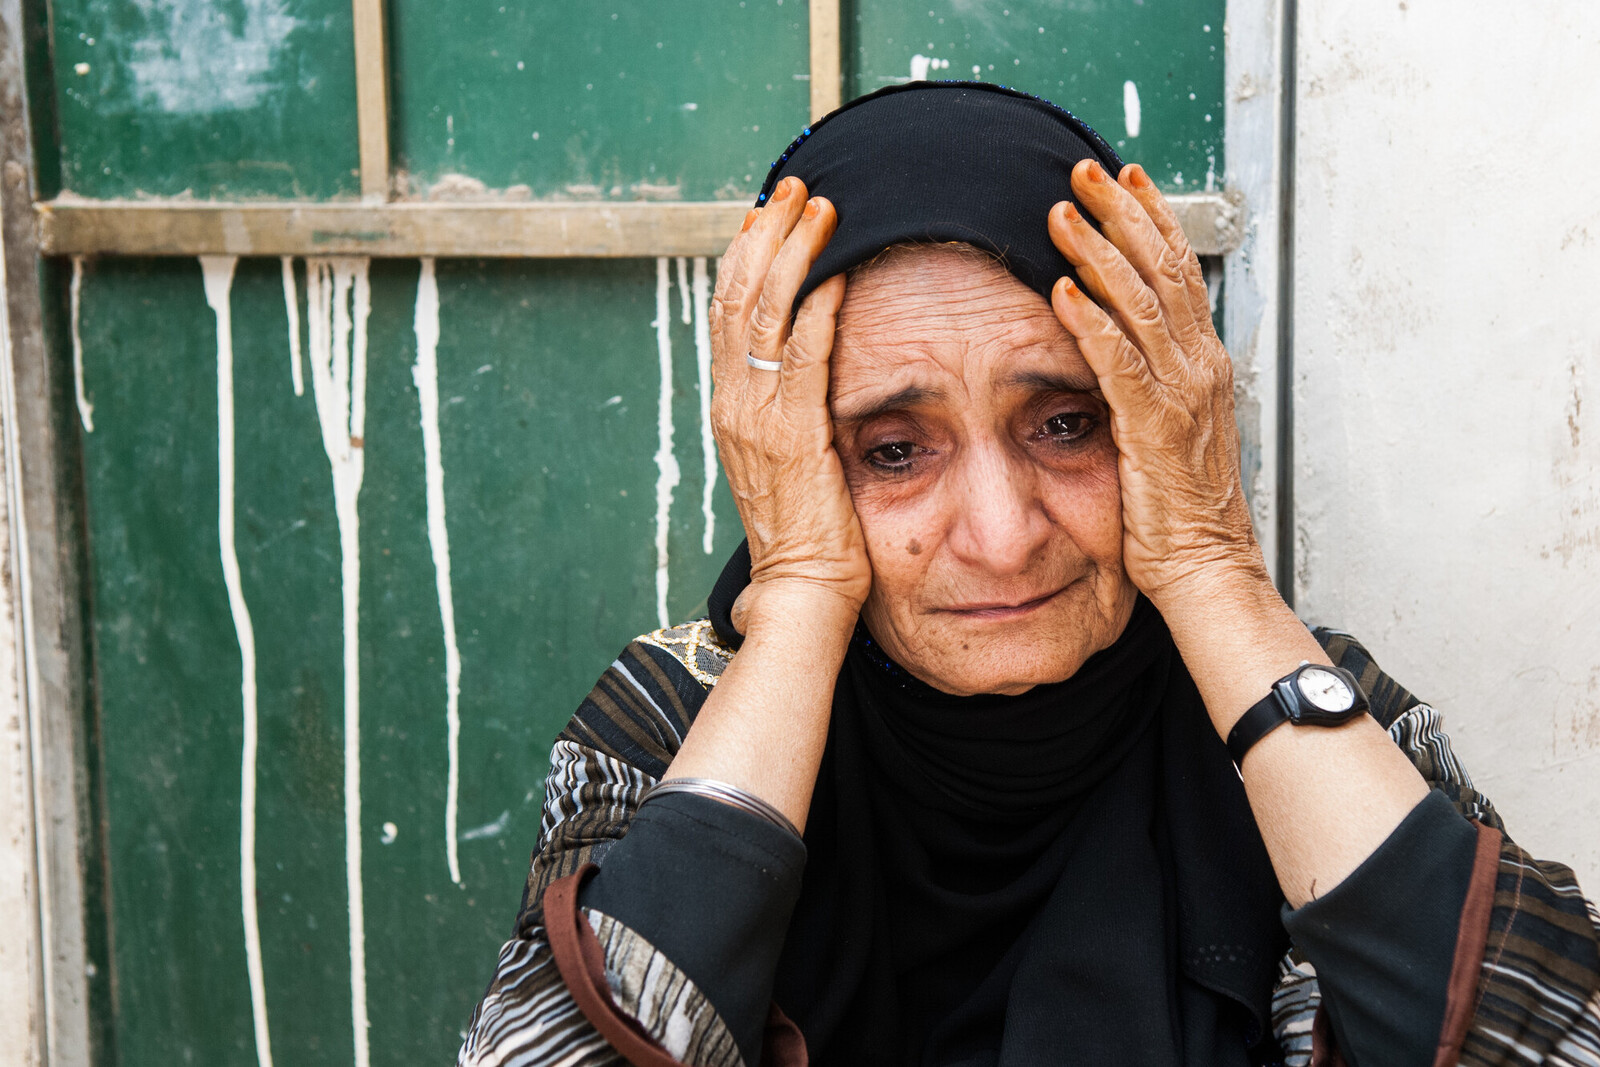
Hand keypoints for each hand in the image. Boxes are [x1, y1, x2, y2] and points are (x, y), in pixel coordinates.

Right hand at [710, 177, 869, 629]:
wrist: (801, 591)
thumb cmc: (806, 537)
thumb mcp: (787, 465)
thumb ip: (789, 419)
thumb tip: (809, 386)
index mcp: (730, 408)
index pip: (727, 315)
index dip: (746, 257)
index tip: (769, 215)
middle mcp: (733, 404)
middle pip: (736, 296)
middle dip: (766, 234)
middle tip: (794, 189)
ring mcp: (756, 417)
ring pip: (762, 311)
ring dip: (792, 250)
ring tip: (819, 206)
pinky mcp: (792, 433)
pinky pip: (802, 352)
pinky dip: (818, 302)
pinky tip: (839, 267)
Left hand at [1046, 160, 1266, 606]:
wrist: (1207, 566)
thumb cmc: (1185, 509)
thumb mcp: (1170, 429)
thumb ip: (1150, 382)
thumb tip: (1119, 345)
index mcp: (1203, 365)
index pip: (1180, 273)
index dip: (1153, 220)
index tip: (1126, 181)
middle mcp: (1199, 369)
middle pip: (1163, 271)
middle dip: (1123, 214)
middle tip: (1086, 174)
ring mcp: (1181, 396)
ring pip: (1140, 305)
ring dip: (1097, 253)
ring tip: (1061, 216)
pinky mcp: (1153, 429)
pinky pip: (1119, 365)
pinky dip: (1091, 325)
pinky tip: (1063, 294)